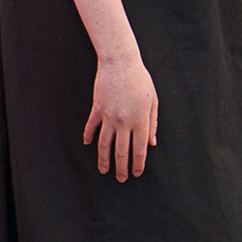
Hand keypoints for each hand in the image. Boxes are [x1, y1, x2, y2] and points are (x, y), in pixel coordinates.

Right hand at [85, 50, 159, 180]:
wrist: (120, 63)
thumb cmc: (140, 80)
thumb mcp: (153, 101)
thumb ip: (153, 123)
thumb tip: (152, 143)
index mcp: (141, 121)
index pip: (139, 149)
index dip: (138, 164)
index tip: (136, 174)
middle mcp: (124, 122)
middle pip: (121, 151)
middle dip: (122, 168)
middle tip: (121, 179)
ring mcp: (109, 116)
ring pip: (104, 144)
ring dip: (104, 160)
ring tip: (103, 170)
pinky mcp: (97, 109)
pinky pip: (92, 127)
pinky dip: (89, 137)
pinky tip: (88, 144)